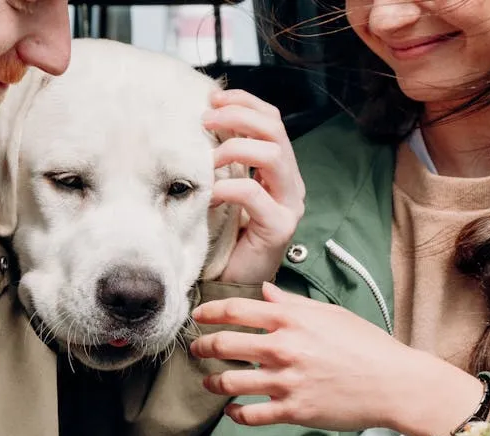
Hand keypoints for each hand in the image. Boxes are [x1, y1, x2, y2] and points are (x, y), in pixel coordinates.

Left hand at [189, 283, 483, 435]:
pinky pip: (250, 415)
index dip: (209, 312)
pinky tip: (232, 410)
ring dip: (212, 381)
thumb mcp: (330, 314)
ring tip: (209, 381)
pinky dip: (235, 414)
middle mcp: (283, 348)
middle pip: (224, 344)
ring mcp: (286, 381)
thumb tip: (265, 290)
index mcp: (292, 320)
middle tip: (196, 348)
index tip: (198, 315)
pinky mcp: (293, 411)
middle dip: (203, 346)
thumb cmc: (367, 346)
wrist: (394, 383)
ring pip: (229, 382)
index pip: (236, 310)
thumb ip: (292, 303)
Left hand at [203, 89, 303, 284]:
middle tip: (206, 120)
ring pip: (272, 155)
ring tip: (207, 160)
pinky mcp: (279, 227)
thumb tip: (199, 124)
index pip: (272, 120)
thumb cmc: (226, 236)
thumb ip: (223, 161)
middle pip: (275, 130)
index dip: (245, 103)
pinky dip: (227, 187)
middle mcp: (290, 183)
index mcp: (279, 169)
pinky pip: (254, 195)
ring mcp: (289, 205)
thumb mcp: (224, 189)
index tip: (213, 99)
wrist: (233, 283)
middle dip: (238, 117)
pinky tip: (209, 193)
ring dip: (235, 148)